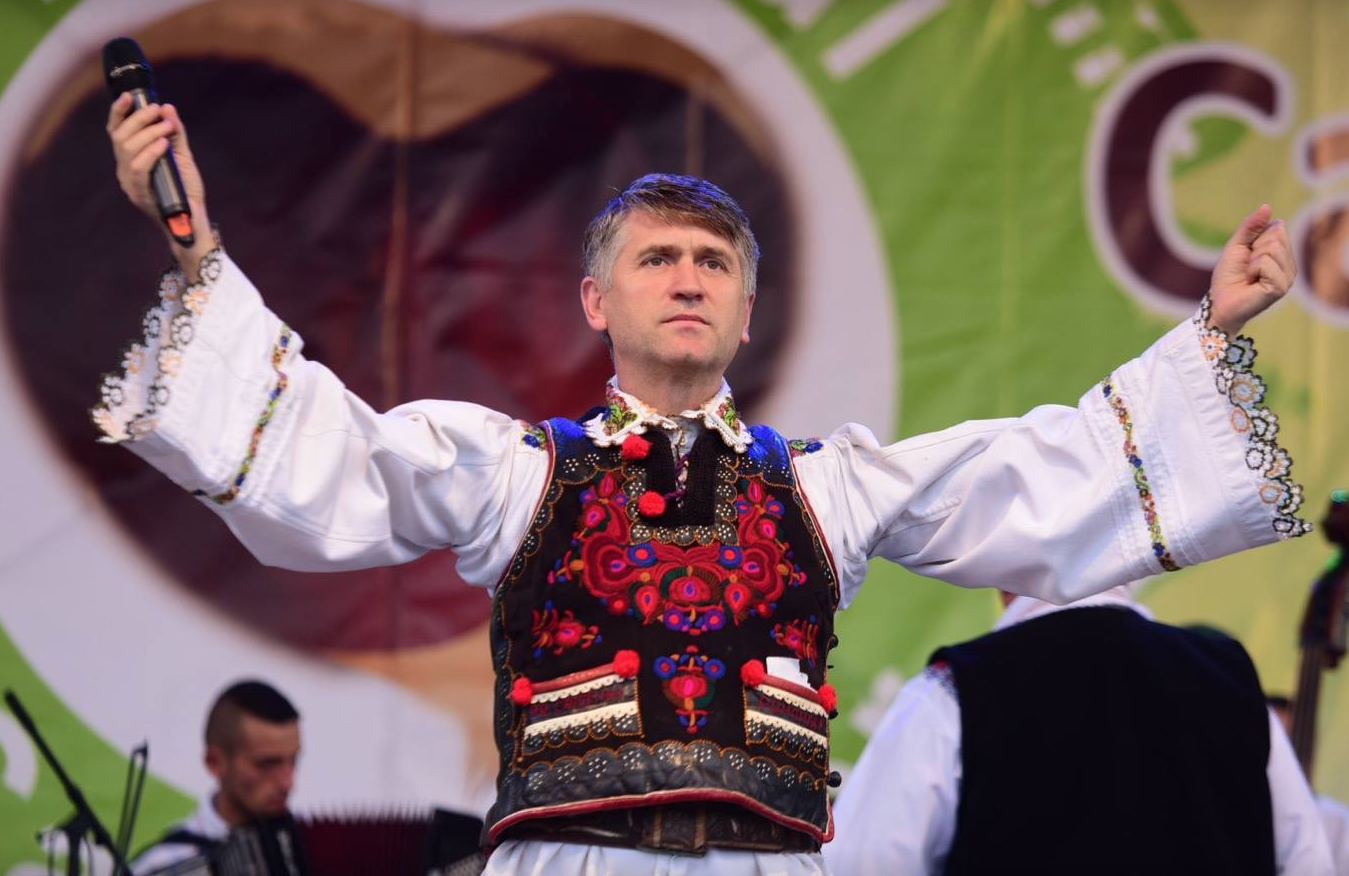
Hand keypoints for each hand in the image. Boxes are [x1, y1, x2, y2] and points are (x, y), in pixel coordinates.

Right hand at [106, 93, 212, 272]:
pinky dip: (151, 152)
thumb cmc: (186, 189)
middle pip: (120, 136)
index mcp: (131, 159)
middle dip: (138, 119)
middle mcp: (125, 170)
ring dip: (148, 133)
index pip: (117, 132)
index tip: (128, 96)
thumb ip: (174, 133)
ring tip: (166, 127)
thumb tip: (167, 107)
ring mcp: (130, 183)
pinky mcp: (139, 194)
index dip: (118, 113)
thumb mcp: (181, 156)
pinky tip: (164, 144)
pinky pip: (138, 168)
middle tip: (157, 111)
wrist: (194, 220)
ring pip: (128, 149)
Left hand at [1206, 204, 1295, 334]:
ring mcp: (1288, 276)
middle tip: (1247, 267)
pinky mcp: (1282, 286)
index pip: (1277, 227)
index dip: (1255, 237)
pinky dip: (1253, 269)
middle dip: (1254, 248)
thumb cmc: (1228, 276)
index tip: (1247, 254)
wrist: (1220, 302)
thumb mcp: (1237, 245)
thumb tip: (1267, 206)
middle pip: (1276, 235)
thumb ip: (1251, 226)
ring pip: (1273, 247)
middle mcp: (1289, 263)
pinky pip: (1267, 263)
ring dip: (1252, 260)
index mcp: (1282, 252)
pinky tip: (1252, 282)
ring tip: (1249, 275)